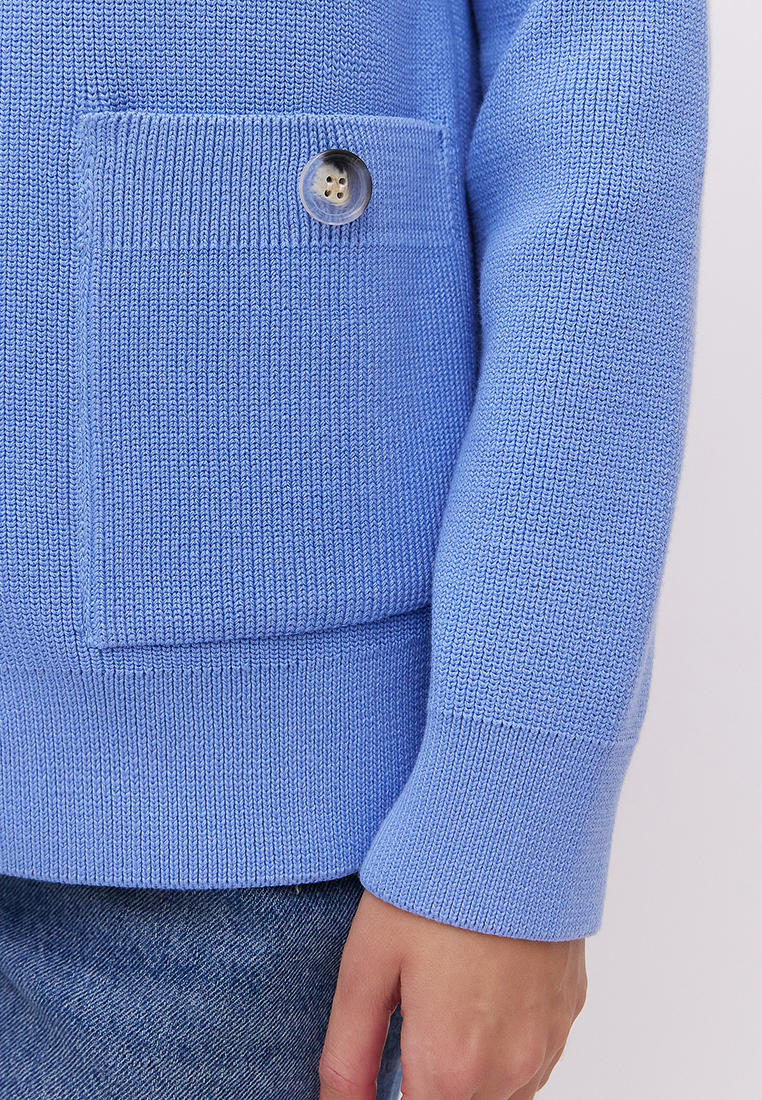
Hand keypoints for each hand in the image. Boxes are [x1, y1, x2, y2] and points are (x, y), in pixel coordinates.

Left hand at [319, 889, 586, 1098]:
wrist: (511, 823)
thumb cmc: (433, 887)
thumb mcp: (367, 965)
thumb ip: (348, 1056)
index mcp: (450, 1067)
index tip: (384, 1075)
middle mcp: (509, 1070)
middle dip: (429, 1087)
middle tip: (409, 1032)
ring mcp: (548, 1041)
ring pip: (503, 1097)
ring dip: (468, 1079)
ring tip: (442, 1010)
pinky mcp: (570, 1010)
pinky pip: (535, 1061)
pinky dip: (504, 1052)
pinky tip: (479, 998)